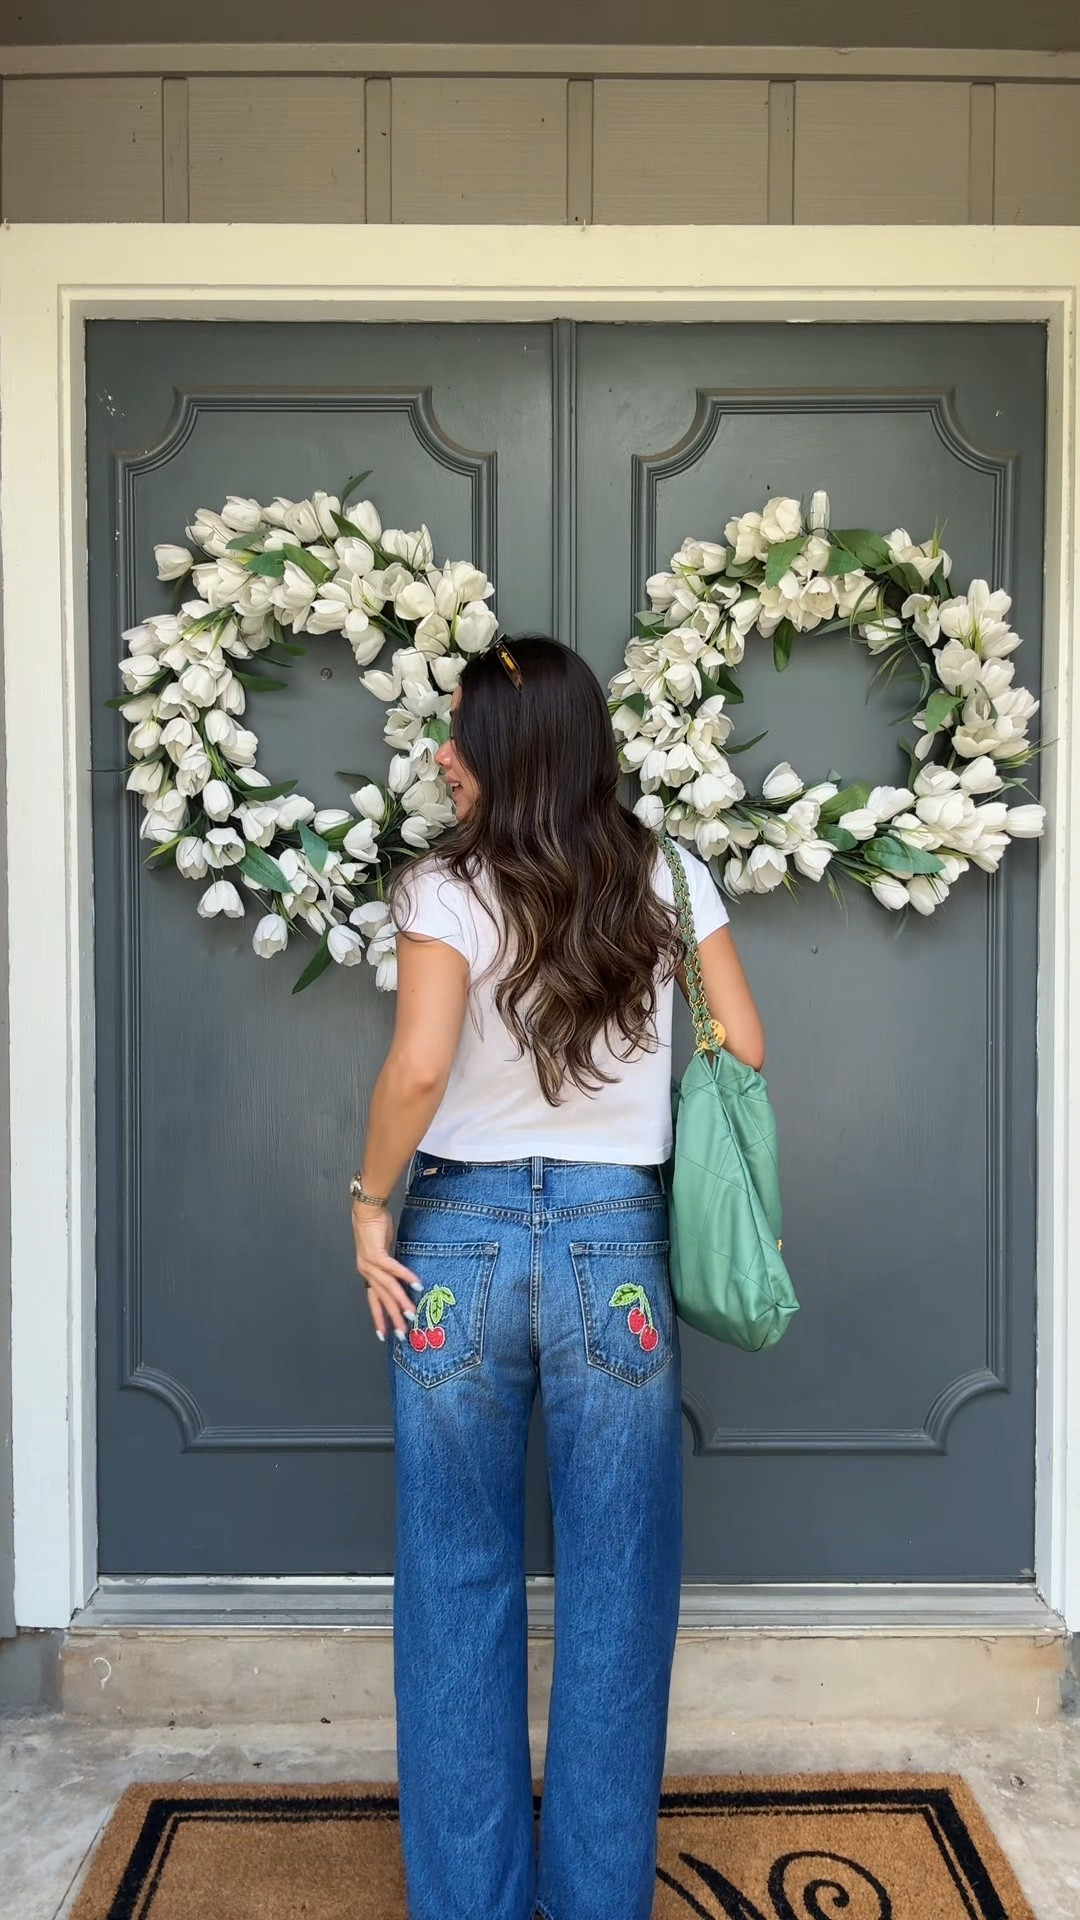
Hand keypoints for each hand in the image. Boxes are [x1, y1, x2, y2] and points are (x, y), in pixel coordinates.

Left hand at [352, 1200, 422, 1342]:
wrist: (367, 1211)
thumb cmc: (375, 1229)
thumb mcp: (383, 1252)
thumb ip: (390, 1267)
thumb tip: (401, 1279)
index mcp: (367, 1273)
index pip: (373, 1300)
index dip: (378, 1317)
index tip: (383, 1334)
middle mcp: (367, 1272)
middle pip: (382, 1299)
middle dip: (392, 1318)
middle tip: (401, 1334)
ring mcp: (371, 1264)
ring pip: (388, 1288)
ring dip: (401, 1302)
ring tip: (411, 1314)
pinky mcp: (378, 1254)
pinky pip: (394, 1269)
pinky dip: (406, 1277)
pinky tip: (416, 1285)